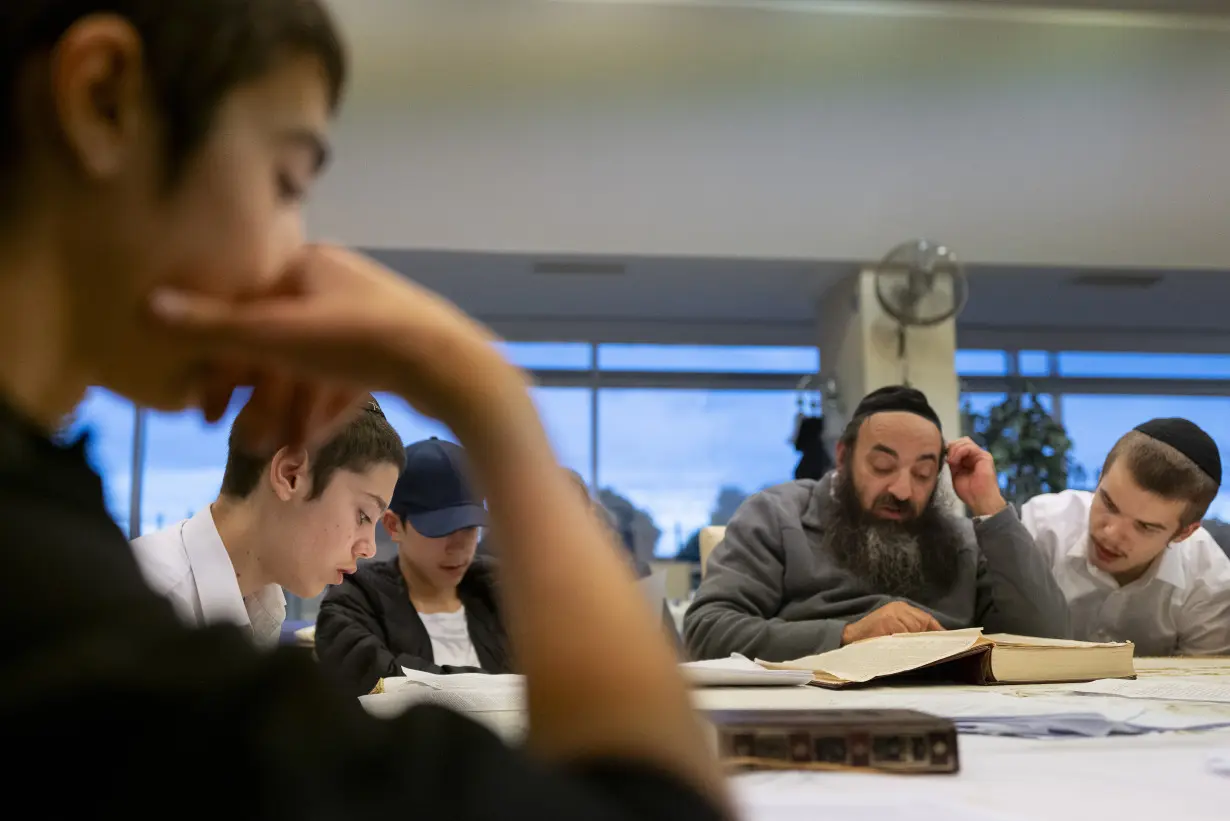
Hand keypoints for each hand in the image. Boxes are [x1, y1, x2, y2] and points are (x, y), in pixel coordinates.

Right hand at [148, 244, 525, 444]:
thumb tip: (144, 305)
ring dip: (286, 408)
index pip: (242, 308)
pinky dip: (322, 408)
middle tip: (233, 437)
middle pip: (275, 341)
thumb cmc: (360, 343)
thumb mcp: (278, 336)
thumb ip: (213, 327)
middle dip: (253, 393)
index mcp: (305, 264)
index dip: (215, 359)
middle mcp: (336, 281)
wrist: (454, 370)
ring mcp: (368, 314)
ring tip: (273, 450)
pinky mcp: (394, 349)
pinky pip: (343, 378)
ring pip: (309, 365)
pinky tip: (310, 443)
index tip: (201, 409)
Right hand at [841, 602, 943, 644]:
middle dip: (926, 639)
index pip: (927, 619)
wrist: (849, 636)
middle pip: (922, 625)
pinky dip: (905, 645)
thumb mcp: (892, 626)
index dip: (938, 631)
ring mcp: (891, 615)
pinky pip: (902, 636)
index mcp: (901, 608)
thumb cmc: (872, 635)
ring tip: (914, 653)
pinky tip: (903, 652)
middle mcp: (898, 608)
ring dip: (915, 644)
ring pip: (914, 631)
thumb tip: (932, 642)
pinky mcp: (886, 624)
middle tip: (932, 652)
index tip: (949, 642)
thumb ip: (910, 629)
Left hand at [945, 436, 1006, 517]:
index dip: (948, 449)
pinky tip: (955, 461)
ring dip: (954, 450)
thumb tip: (945, 453)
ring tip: (952, 462)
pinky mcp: (985, 456)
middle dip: (951, 447)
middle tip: (948, 460)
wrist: (979, 500)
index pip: (957, 445)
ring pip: (965, 441)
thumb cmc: (969, 492)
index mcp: (968, 460)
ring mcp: (981, 455)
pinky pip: (970, 447)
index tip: (944, 459)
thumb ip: (952, 462)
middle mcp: (975, 456)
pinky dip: (959, 452)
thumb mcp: (955, 474)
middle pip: (961, 441)